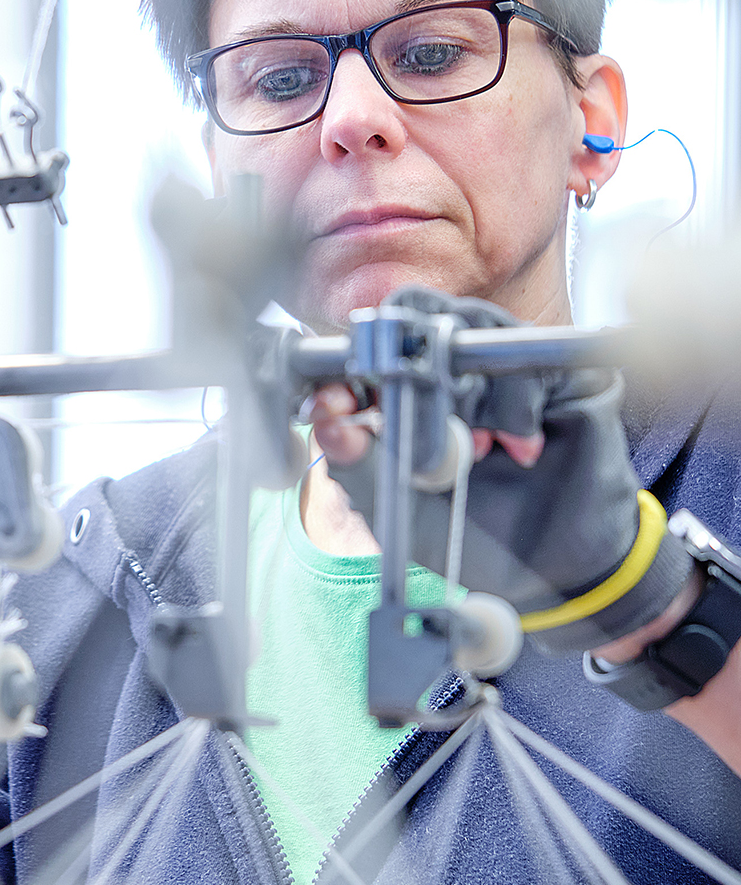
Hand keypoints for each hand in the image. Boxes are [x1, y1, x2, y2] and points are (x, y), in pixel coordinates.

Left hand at [311, 286, 693, 655]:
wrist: (559, 572)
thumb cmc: (476, 538)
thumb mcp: (401, 509)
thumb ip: (357, 465)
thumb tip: (324, 422)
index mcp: (407, 387)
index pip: (372, 340)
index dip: (353, 361)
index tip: (339, 400)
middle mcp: (456, 364)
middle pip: (419, 312)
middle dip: (416, 374)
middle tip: (425, 428)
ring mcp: (508, 362)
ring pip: (472, 330)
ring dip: (469, 399)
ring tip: (477, 452)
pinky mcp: (561, 370)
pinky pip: (527, 359)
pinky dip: (513, 409)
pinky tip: (518, 451)